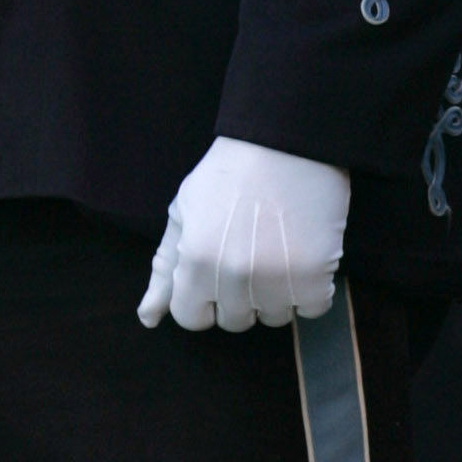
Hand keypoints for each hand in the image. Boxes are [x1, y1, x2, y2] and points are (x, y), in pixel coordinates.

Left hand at [138, 137, 350, 332]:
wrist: (287, 140)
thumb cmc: (230, 172)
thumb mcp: (184, 211)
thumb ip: (165, 267)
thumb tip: (147, 318)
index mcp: (196, 262)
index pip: (192, 318)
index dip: (203, 299)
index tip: (216, 274)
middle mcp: (233, 277)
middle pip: (235, 321)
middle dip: (239, 296)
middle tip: (250, 253)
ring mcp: (276, 278)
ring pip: (275, 317)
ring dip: (277, 293)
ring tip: (279, 250)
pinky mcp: (315, 274)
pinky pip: (312, 308)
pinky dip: (312, 288)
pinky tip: (304, 254)